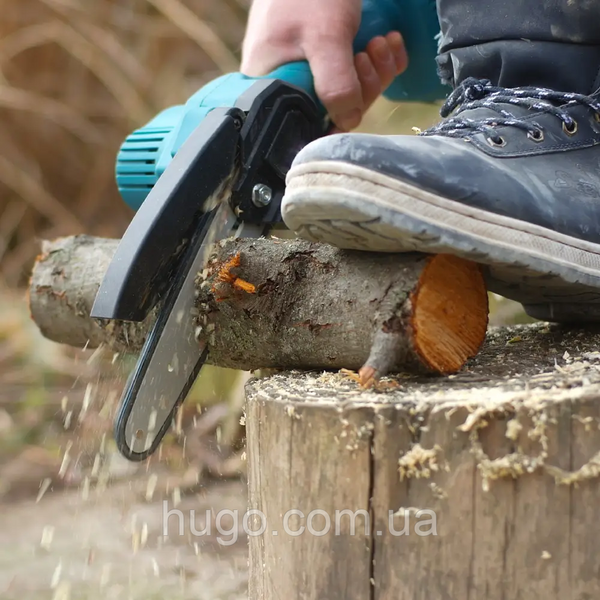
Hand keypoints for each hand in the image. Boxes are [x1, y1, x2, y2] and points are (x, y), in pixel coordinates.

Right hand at [241, 0, 407, 130]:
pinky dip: (380, 64)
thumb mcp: (324, 37)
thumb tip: (347, 122)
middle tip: (369, 55)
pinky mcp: (330, 60)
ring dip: (375, 72)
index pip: (304, 126)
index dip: (336, 118)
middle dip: (362, 88)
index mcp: (270, 87)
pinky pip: (358, 77)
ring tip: (380, 43)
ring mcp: (310, 72)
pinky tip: (389, 42)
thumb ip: (335, 84)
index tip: (355, 93)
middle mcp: (287, 84)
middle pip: (332, 112)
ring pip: (349, 94)